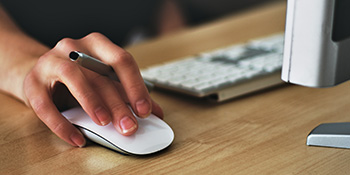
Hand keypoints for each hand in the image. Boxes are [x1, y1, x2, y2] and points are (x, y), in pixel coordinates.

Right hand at [23, 32, 162, 146]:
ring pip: (73, 78)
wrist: (40, 74)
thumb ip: (127, 94)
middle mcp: (73, 47)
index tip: (145, 110)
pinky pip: (45, 105)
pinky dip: (62, 124)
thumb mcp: (104, 81)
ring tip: (104, 123)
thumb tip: (156, 112)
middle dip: (118, 103)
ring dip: (92, 102)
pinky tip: (77, 138)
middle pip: (100, 74)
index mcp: (97, 45)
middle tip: (129, 126)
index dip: (135, 86)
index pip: (122, 60)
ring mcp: (50, 62)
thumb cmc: (78, 78)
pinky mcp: (32, 83)